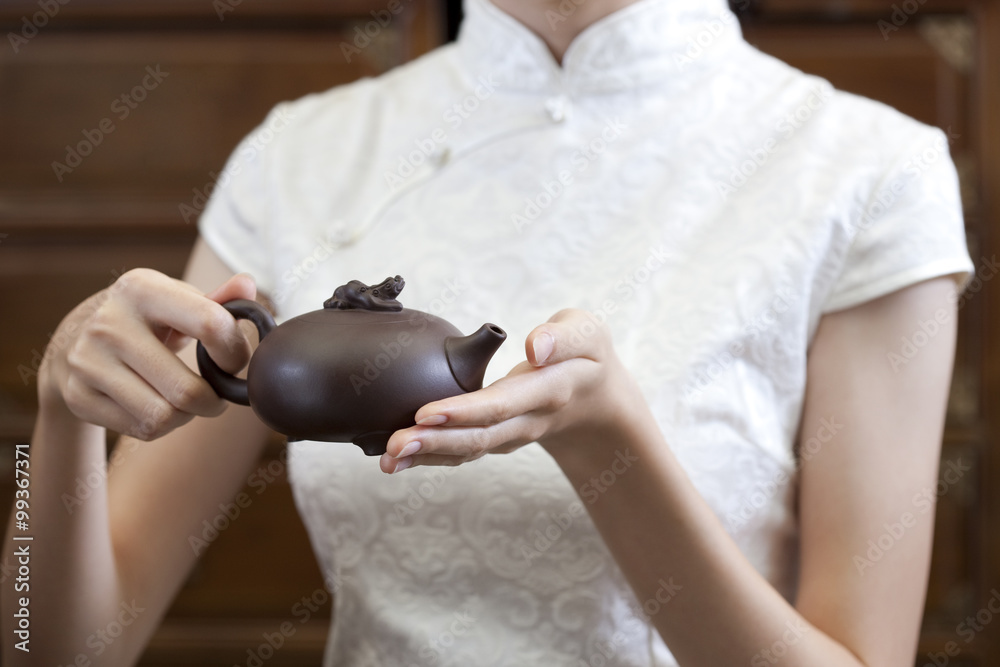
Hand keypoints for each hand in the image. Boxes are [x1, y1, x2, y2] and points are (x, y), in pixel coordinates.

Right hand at [39, 268, 256, 439]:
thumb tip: (247, 287)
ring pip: (164, 416)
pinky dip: (163, 425)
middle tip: (216, 393)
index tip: (234, 362)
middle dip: (214, 400)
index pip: (211, 325)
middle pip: (187, 390)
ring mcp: (88, 361)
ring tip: (187, 399)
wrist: (75, 337)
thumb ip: (218, 299)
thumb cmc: (145, 317)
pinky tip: (160, 404)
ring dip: (188, 415)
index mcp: (142, 289)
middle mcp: (109, 322)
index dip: (236, 353)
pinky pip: (143, 429)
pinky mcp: (78, 395)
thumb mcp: (177, 298)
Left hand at [379, 308, 637, 472]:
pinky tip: (394, 459)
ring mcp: (510, 435)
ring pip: (467, 450)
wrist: (597, 402)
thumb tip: (535, 346)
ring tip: (387, 459)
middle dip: (435, 443)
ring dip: (426, 457)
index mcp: (549, 391)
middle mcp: (527, 420)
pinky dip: (429, 457)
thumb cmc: (586, 356)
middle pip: (479, 437)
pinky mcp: (495, 438)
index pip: (503, 404)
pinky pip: (462, 451)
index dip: (465, 412)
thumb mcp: (589, 334)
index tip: (426, 414)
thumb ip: (564, 337)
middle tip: (394, 445)